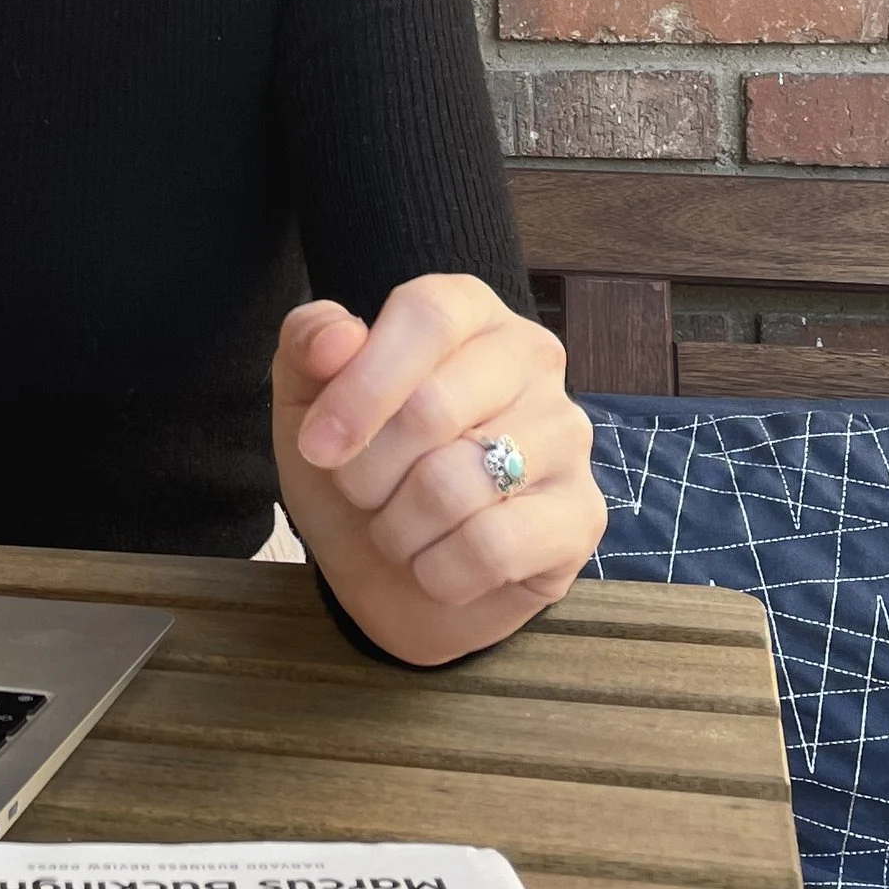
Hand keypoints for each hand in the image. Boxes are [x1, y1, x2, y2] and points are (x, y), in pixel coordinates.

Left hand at [270, 275, 604, 666]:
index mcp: (469, 311)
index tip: (317, 446)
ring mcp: (567, 435)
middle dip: (368, 472)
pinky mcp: (581, 515)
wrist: (392, 576)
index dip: (362, 386)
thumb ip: (309, 345)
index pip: (427, 317)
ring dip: (399, 527)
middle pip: (434, 408)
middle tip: (361, 493)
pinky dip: (439, 571)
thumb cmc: (359, 468)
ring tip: (401, 528)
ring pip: (455, 484)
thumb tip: (336, 338)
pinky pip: (492, 547)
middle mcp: (532, 358)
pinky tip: (440, 564)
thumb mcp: (307, 401)